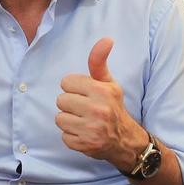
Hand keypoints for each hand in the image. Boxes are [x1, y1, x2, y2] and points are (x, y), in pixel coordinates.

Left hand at [56, 38, 141, 169]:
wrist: (124, 140)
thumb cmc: (113, 107)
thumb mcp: (109, 83)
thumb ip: (99, 62)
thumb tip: (107, 39)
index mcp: (102, 91)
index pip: (66, 82)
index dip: (74, 88)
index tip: (86, 94)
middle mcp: (97, 110)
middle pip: (61, 100)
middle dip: (71, 105)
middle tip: (85, 109)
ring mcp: (90, 129)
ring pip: (59, 118)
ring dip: (69, 121)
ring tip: (83, 121)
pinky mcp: (84, 145)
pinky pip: (64, 136)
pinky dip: (72, 136)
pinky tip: (84, 133)